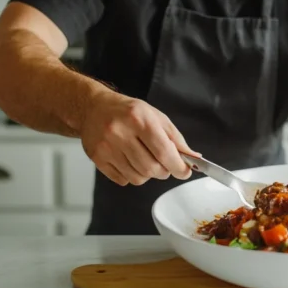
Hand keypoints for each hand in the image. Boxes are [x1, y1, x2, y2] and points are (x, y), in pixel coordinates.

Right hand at [79, 91, 199, 185]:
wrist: (94, 107)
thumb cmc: (128, 111)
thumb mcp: (156, 117)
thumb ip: (175, 138)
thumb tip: (193, 158)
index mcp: (139, 119)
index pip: (163, 151)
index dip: (178, 166)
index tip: (185, 172)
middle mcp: (120, 133)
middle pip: (151, 168)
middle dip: (164, 171)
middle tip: (165, 165)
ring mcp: (107, 147)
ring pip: (138, 178)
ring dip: (148, 175)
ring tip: (146, 160)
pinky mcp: (97, 158)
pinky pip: (123, 180)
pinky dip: (132, 176)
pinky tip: (130, 162)